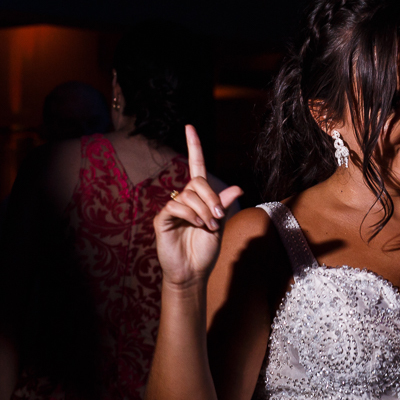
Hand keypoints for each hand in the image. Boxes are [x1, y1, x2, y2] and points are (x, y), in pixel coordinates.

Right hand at [153, 125, 242, 287]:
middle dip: (211, 196)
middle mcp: (184, 199)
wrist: (193, 272)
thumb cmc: (205, 250)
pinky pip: (176, 206)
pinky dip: (190, 214)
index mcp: (199, 198)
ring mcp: (172, 208)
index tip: (190, 127)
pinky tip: (196, 225)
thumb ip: (224, 205)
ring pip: (188, 194)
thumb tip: (237, 187)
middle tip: (218, 216)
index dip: (194, 147)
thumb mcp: (220, 225)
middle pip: (197, 181)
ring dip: (203, 209)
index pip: (196, 167)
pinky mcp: (162, 218)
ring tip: (208, 226)